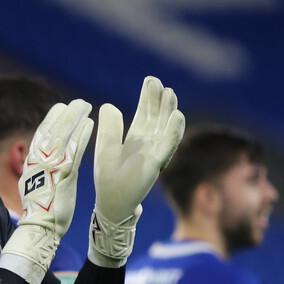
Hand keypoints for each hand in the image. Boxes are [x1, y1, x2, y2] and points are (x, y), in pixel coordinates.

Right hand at [0, 99, 93, 283]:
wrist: (40, 228)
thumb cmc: (40, 211)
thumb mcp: (35, 185)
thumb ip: (40, 170)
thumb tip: (41, 162)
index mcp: (32, 163)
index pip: (41, 135)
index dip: (51, 121)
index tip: (60, 109)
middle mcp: (39, 161)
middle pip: (51, 130)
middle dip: (63, 115)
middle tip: (76, 103)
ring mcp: (50, 166)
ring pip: (62, 135)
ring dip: (73, 118)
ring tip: (84, 106)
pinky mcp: (63, 173)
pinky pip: (73, 149)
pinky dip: (81, 135)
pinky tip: (90, 124)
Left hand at [89, 76, 184, 266]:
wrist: (111, 204)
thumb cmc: (109, 178)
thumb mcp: (106, 147)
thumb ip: (110, 127)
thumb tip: (109, 105)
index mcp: (135, 138)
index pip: (145, 113)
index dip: (148, 97)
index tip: (151, 80)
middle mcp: (148, 144)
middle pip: (157, 117)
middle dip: (159, 100)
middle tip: (160, 83)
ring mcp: (154, 154)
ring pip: (165, 128)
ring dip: (169, 111)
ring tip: (170, 94)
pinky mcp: (155, 165)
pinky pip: (167, 146)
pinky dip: (173, 131)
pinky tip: (177, 116)